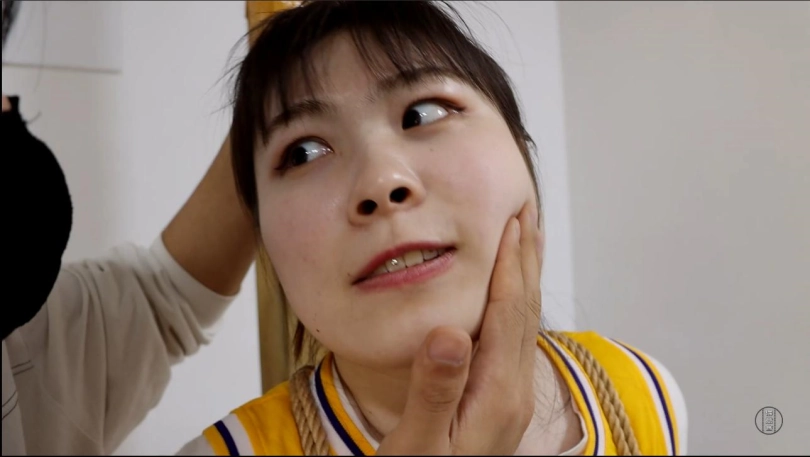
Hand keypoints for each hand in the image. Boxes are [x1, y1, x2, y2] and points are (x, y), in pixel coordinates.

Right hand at [378, 202, 542, 454]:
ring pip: (524, 325)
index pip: (509, 315)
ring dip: (524, 279)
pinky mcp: (496, 402)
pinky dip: (512, 305)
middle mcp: (512, 392)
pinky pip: (512, 340)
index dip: (510, 267)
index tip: (513, 223)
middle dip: (527, 261)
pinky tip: (504, 299)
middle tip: (529, 215)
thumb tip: (450, 332)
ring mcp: (508, 398)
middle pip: (526, 313)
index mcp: (497, 395)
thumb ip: (435, 389)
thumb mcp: (418, 443)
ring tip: (525, 243)